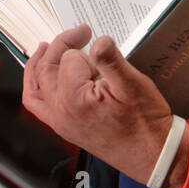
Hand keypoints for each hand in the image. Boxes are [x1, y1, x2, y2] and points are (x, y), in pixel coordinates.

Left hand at [22, 25, 178, 185]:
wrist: (152, 154)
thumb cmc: (145, 122)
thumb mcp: (132, 84)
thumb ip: (110, 60)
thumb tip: (98, 41)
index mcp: (75, 98)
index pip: (69, 58)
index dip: (84, 46)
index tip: (95, 37)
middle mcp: (61, 112)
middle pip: (47, 69)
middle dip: (61, 46)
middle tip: (80, 33)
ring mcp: (60, 122)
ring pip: (36, 88)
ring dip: (38, 66)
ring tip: (45, 49)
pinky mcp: (65, 128)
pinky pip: (39, 106)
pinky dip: (37, 88)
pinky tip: (45, 78)